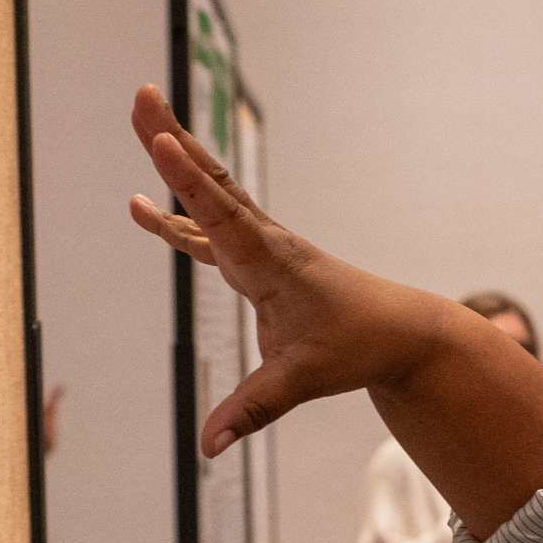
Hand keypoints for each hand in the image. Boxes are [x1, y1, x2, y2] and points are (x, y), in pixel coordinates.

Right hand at [125, 86, 456, 456]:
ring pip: (212, 193)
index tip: (159, 140)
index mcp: (272, 263)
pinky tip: (141, 208)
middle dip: (173, 140)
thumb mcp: (304, 381)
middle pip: (211, 183)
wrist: (401, 332)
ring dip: (177, 157)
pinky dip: (176, 216)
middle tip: (142, 95)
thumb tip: (207, 447)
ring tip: (144, 116)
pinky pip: (209, 229)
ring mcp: (260, 247)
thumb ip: (252, 410)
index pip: (221, 215)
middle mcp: (264, 242)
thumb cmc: (358, 347)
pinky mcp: (257, 262)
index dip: (186, 181)